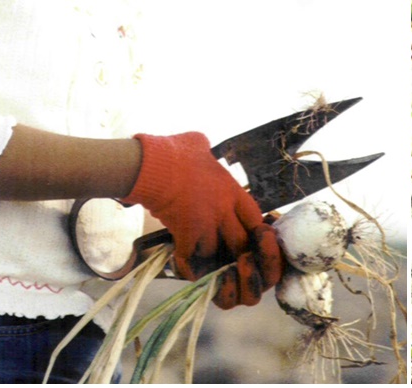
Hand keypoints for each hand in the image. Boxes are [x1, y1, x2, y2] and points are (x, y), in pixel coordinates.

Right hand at [123, 132, 282, 301]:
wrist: (153, 164)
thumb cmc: (175, 151)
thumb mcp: (199, 145)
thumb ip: (206, 154)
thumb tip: (201, 146)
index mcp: (232, 191)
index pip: (256, 218)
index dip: (257, 232)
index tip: (251, 239)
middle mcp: (224, 210)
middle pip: (243, 243)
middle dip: (239, 256)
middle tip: (231, 262)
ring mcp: (206, 224)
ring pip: (219, 255)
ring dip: (213, 262)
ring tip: (209, 267)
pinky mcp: (186, 234)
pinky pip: (192, 260)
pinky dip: (188, 265)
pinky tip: (183, 263)